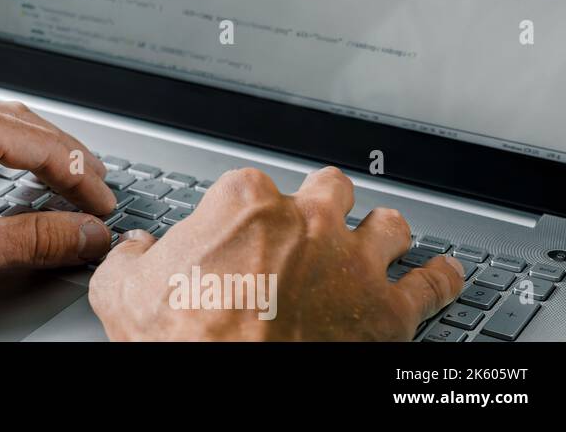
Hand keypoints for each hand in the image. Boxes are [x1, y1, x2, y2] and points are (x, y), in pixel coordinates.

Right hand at [89, 167, 463, 340]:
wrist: (226, 382)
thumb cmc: (181, 340)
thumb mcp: (123, 292)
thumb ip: (131, 260)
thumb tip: (134, 253)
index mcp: (245, 205)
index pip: (251, 184)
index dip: (244, 210)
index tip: (238, 230)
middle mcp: (309, 221)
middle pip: (331, 189)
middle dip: (322, 204)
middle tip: (311, 224)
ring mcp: (354, 263)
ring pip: (388, 224)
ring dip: (381, 232)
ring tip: (377, 241)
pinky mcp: (389, 310)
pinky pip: (434, 282)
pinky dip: (440, 277)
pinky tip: (442, 274)